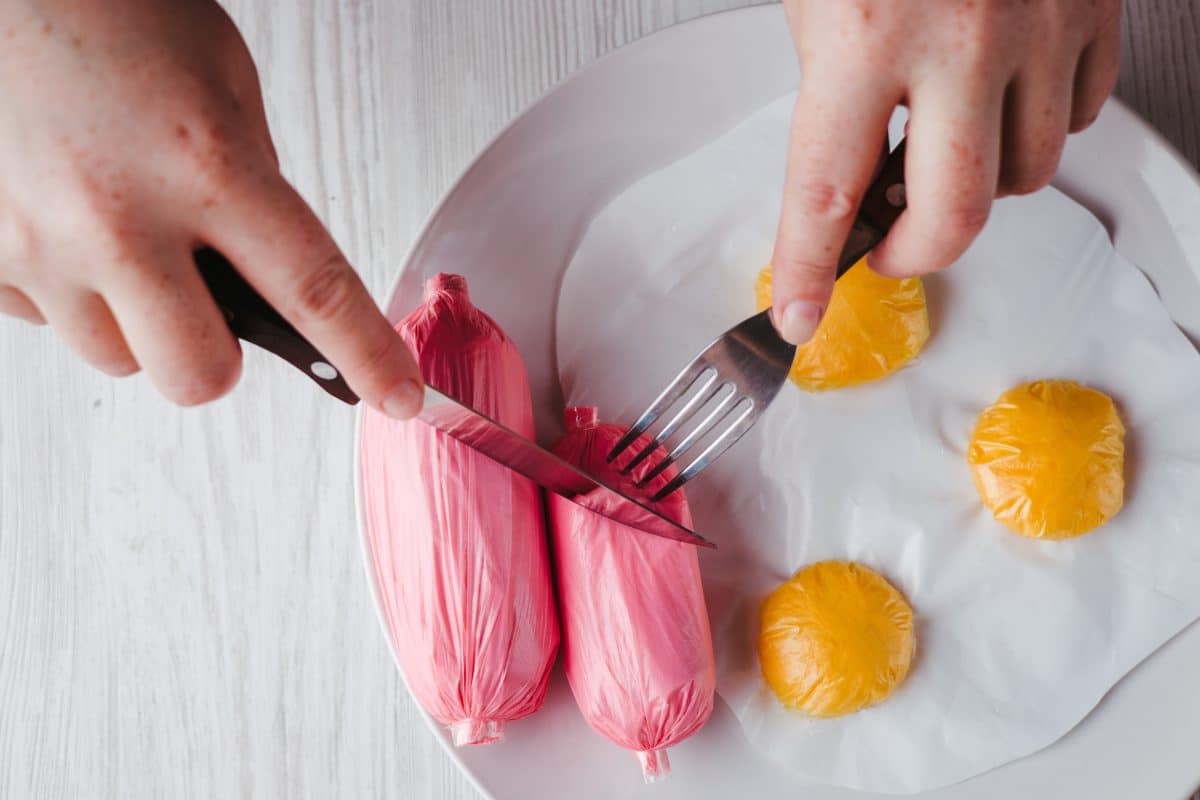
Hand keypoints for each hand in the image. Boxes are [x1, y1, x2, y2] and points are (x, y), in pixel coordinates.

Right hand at [0, 0, 422, 416]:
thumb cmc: (114, 12)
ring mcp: (37, 240)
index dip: (366, 355)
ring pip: (119, 359)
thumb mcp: (226, 80)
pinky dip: (73, 295)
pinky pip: (48, 326)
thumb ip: (256, 181)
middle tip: (212, 300)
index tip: (399, 396)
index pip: (312, 290)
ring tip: (129, 241)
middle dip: (219, 355)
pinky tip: (72, 230)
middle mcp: (117, 215)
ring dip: (141, 323)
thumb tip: (269, 267)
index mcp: (206, 164)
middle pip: (199, 374)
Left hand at [772, 0, 1120, 343]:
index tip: (798, 317)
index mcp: (863, 32)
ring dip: (978, 184)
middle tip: (884, 246)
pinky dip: (1040, 130)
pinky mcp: (1091, 9)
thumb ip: (828, 88)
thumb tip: (838, 181)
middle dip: (914, 251)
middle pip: (955, 212)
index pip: (825, 188)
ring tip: (941, 152)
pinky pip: (1080, 115)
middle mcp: (959, 36)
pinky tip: (1001, 104)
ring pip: (1026, 171)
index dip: (807, 268)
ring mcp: (1037, 24)